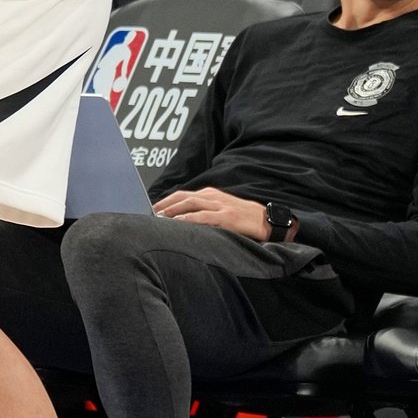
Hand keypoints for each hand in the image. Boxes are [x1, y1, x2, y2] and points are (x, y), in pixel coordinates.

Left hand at [153, 186, 272, 240]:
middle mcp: (213, 196)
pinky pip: (204, 217)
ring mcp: (220, 206)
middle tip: (149, 213)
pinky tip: (178, 223)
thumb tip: (182, 220)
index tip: (151, 208)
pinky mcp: (228, 217)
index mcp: (210, 194)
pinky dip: (189, 219)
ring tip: (158, 218)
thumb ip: (204, 212)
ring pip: (191, 204)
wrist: (268, 221)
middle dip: (164, 205)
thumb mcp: (222, 210)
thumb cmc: (244, 218)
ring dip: (172, 210)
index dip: (166, 201)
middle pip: (182, 197)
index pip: (182, 195)